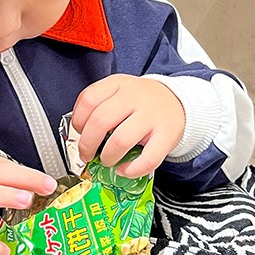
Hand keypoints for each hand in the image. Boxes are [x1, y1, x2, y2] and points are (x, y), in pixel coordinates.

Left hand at [71, 75, 185, 177]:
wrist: (177, 102)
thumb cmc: (141, 101)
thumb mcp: (119, 91)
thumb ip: (99, 105)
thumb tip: (80, 134)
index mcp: (118, 84)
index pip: (89, 100)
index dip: (78, 121)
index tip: (79, 133)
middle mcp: (134, 97)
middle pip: (100, 121)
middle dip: (87, 144)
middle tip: (86, 155)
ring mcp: (151, 116)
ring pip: (121, 140)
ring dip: (107, 157)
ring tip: (107, 161)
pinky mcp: (166, 136)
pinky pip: (147, 159)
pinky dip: (131, 170)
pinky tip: (124, 170)